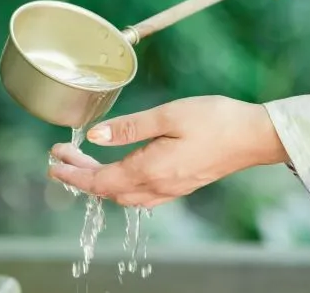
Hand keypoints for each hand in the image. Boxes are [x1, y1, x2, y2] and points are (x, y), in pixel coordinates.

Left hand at [48, 96, 288, 207]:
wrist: (255, 137)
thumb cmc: (217, 120)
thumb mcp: (169, 115)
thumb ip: (130, 127)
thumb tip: (95, 136)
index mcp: (151, 169)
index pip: (100, 180)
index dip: (73, 173)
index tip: (54, 160)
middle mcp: (158, 186)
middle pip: (108, 190)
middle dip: (80, 177)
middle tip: (62, 158)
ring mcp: (171, 189)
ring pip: (123, 196)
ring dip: (100, 183)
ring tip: (84, 163)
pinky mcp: (182, 185)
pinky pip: (141, 196)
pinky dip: (121, 186)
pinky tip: (120, 173)